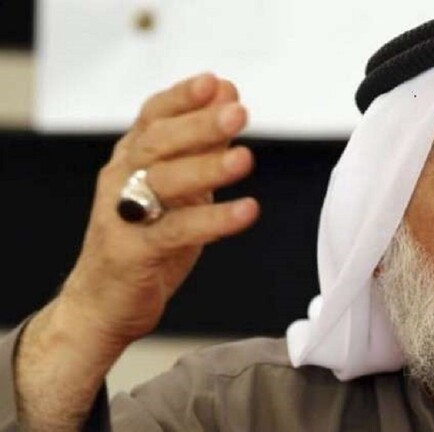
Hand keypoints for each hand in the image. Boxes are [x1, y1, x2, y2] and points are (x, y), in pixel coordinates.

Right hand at [59, 72, 258, 347]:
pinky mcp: (133, 253)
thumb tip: (229, 95)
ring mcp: (122, 215)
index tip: (214, 83)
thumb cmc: (144, 239)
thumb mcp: (178, 187)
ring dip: (206, 168)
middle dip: (199, 125)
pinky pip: (176, 231)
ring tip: (244, 158)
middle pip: (158, 143)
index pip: (153, 116)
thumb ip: (202, 143)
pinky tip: (246, 210)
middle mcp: (122, 179)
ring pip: (163, 182)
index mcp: (132, 158)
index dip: (182, 98)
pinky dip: (214, 220)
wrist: (103, 301)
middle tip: (237, 112)